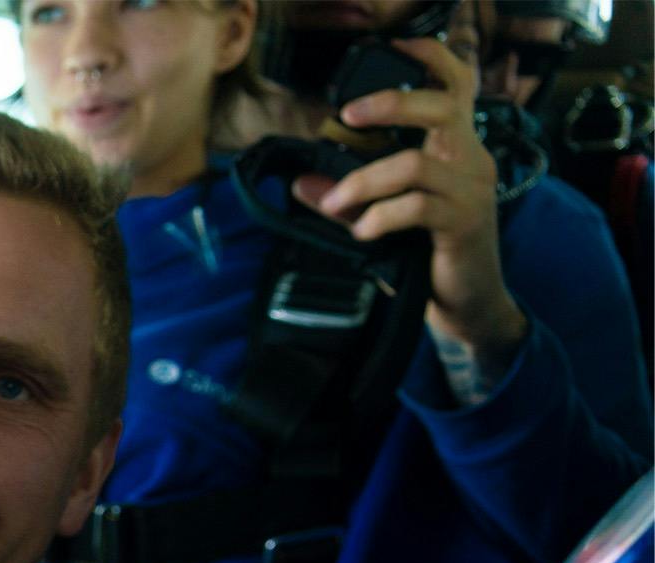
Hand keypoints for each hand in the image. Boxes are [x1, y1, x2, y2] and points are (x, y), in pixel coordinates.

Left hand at [294, 38, 528, 366]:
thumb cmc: (429, 252)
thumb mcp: (387, 218)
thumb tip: (303, 183)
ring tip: (334, 204)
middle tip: (347, 116)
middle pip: (442, 107)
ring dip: (364, 181)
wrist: (468, 302)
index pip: (457, 86)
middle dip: (390, 103)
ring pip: (416, 163)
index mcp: (456, 148)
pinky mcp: (465, 222)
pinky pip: (418, 206)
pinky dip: (381, 216)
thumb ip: (350, 197)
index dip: (432, 59)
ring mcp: (472, 190)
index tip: (396, 47)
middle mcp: (470, 160)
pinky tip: (363, 230)